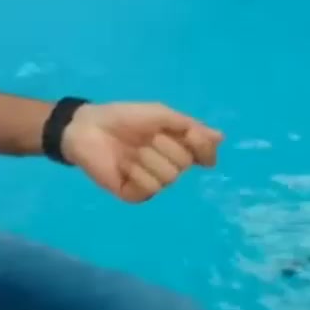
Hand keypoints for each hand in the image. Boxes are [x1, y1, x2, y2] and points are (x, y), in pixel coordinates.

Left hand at [62, 102, 222, 202]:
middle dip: (165, 146)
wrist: (88, 127)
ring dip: (148, 158)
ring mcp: (151, 182)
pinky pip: (150, 189)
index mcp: (176, 147)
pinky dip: (137, 173)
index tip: (188, 134)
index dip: (198, 145)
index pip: (201, 153)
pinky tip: (124, 166)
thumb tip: (221, 138)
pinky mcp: (134, 194)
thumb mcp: (160, 115)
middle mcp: (167, 166)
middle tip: (145, 137)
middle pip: (184, 164)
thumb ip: (191, 127)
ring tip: (131, 151)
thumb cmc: (124, 118)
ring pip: (169, 177)